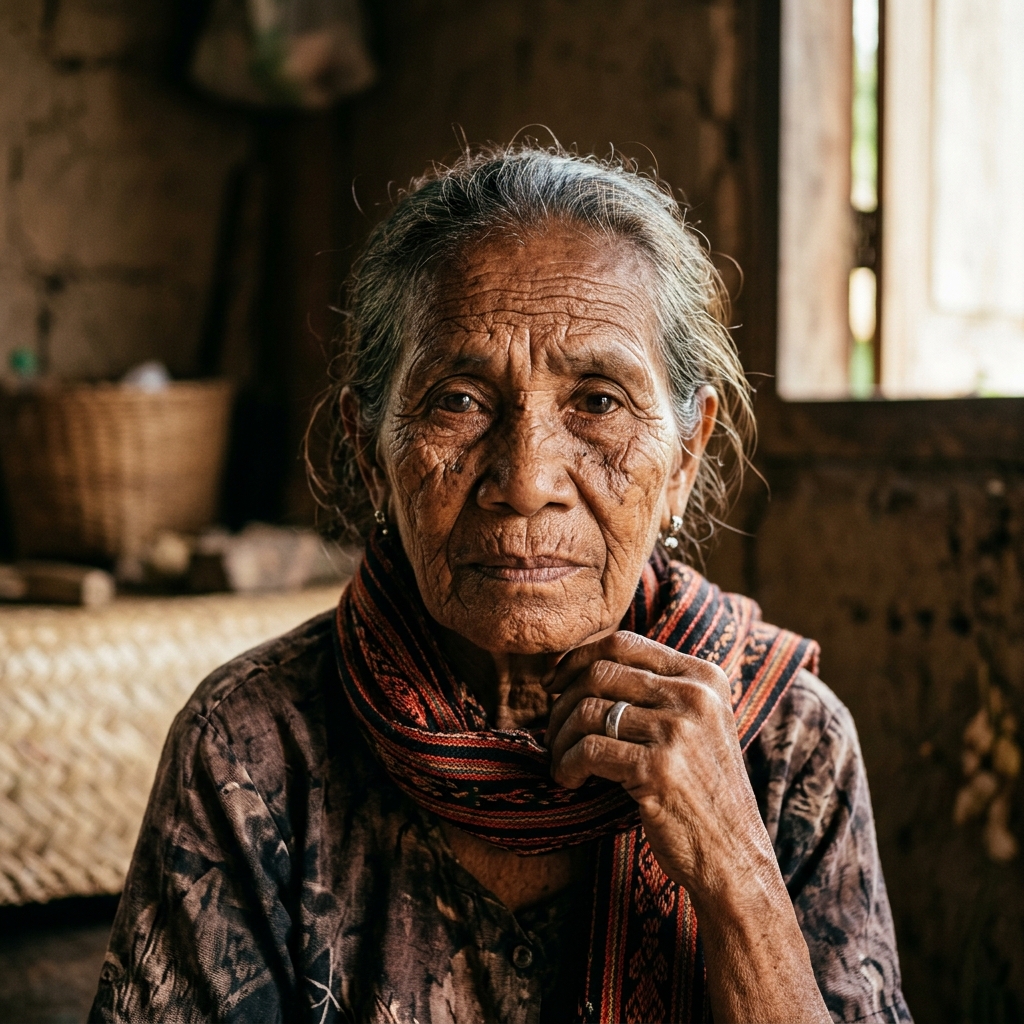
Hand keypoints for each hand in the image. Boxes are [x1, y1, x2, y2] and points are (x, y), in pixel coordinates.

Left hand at [545, 630, 775, 900]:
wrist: (733, 857)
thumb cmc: (700, 790)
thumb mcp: (696, 724)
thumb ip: (657, 690)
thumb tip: (582, 664)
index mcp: (704, 676)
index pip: (624, 643)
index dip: (578, 658)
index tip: (555, 684)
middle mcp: (694, 696)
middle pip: (599, 673)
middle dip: (563, 701)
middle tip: (553, 731)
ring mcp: (678, 731)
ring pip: (588, 710)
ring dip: (560, 738)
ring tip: (560, 760)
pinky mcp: (658, 769)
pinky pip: (589, 750)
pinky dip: (567, 764)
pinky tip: (569, 780)